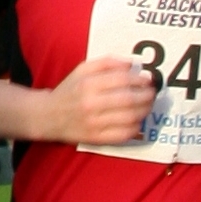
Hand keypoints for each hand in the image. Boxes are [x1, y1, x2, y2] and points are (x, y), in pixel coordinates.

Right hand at [39, 56, 155, 144]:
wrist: (48, 116)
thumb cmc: (69, 90)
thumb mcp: (82, 70)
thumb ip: (107, 63)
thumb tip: (131, 63)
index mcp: (88, 84)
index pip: (122, 80)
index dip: (140, 80)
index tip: (148, 80)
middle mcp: (91, 104)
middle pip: (129, 99)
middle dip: (147, 96)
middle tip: (152, 93)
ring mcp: (94, 123)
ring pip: (130, 117)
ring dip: (145, 110)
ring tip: (148, 105)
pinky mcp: (97, 138)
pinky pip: (124, 134)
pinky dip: (136, 127)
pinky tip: (138, 120)